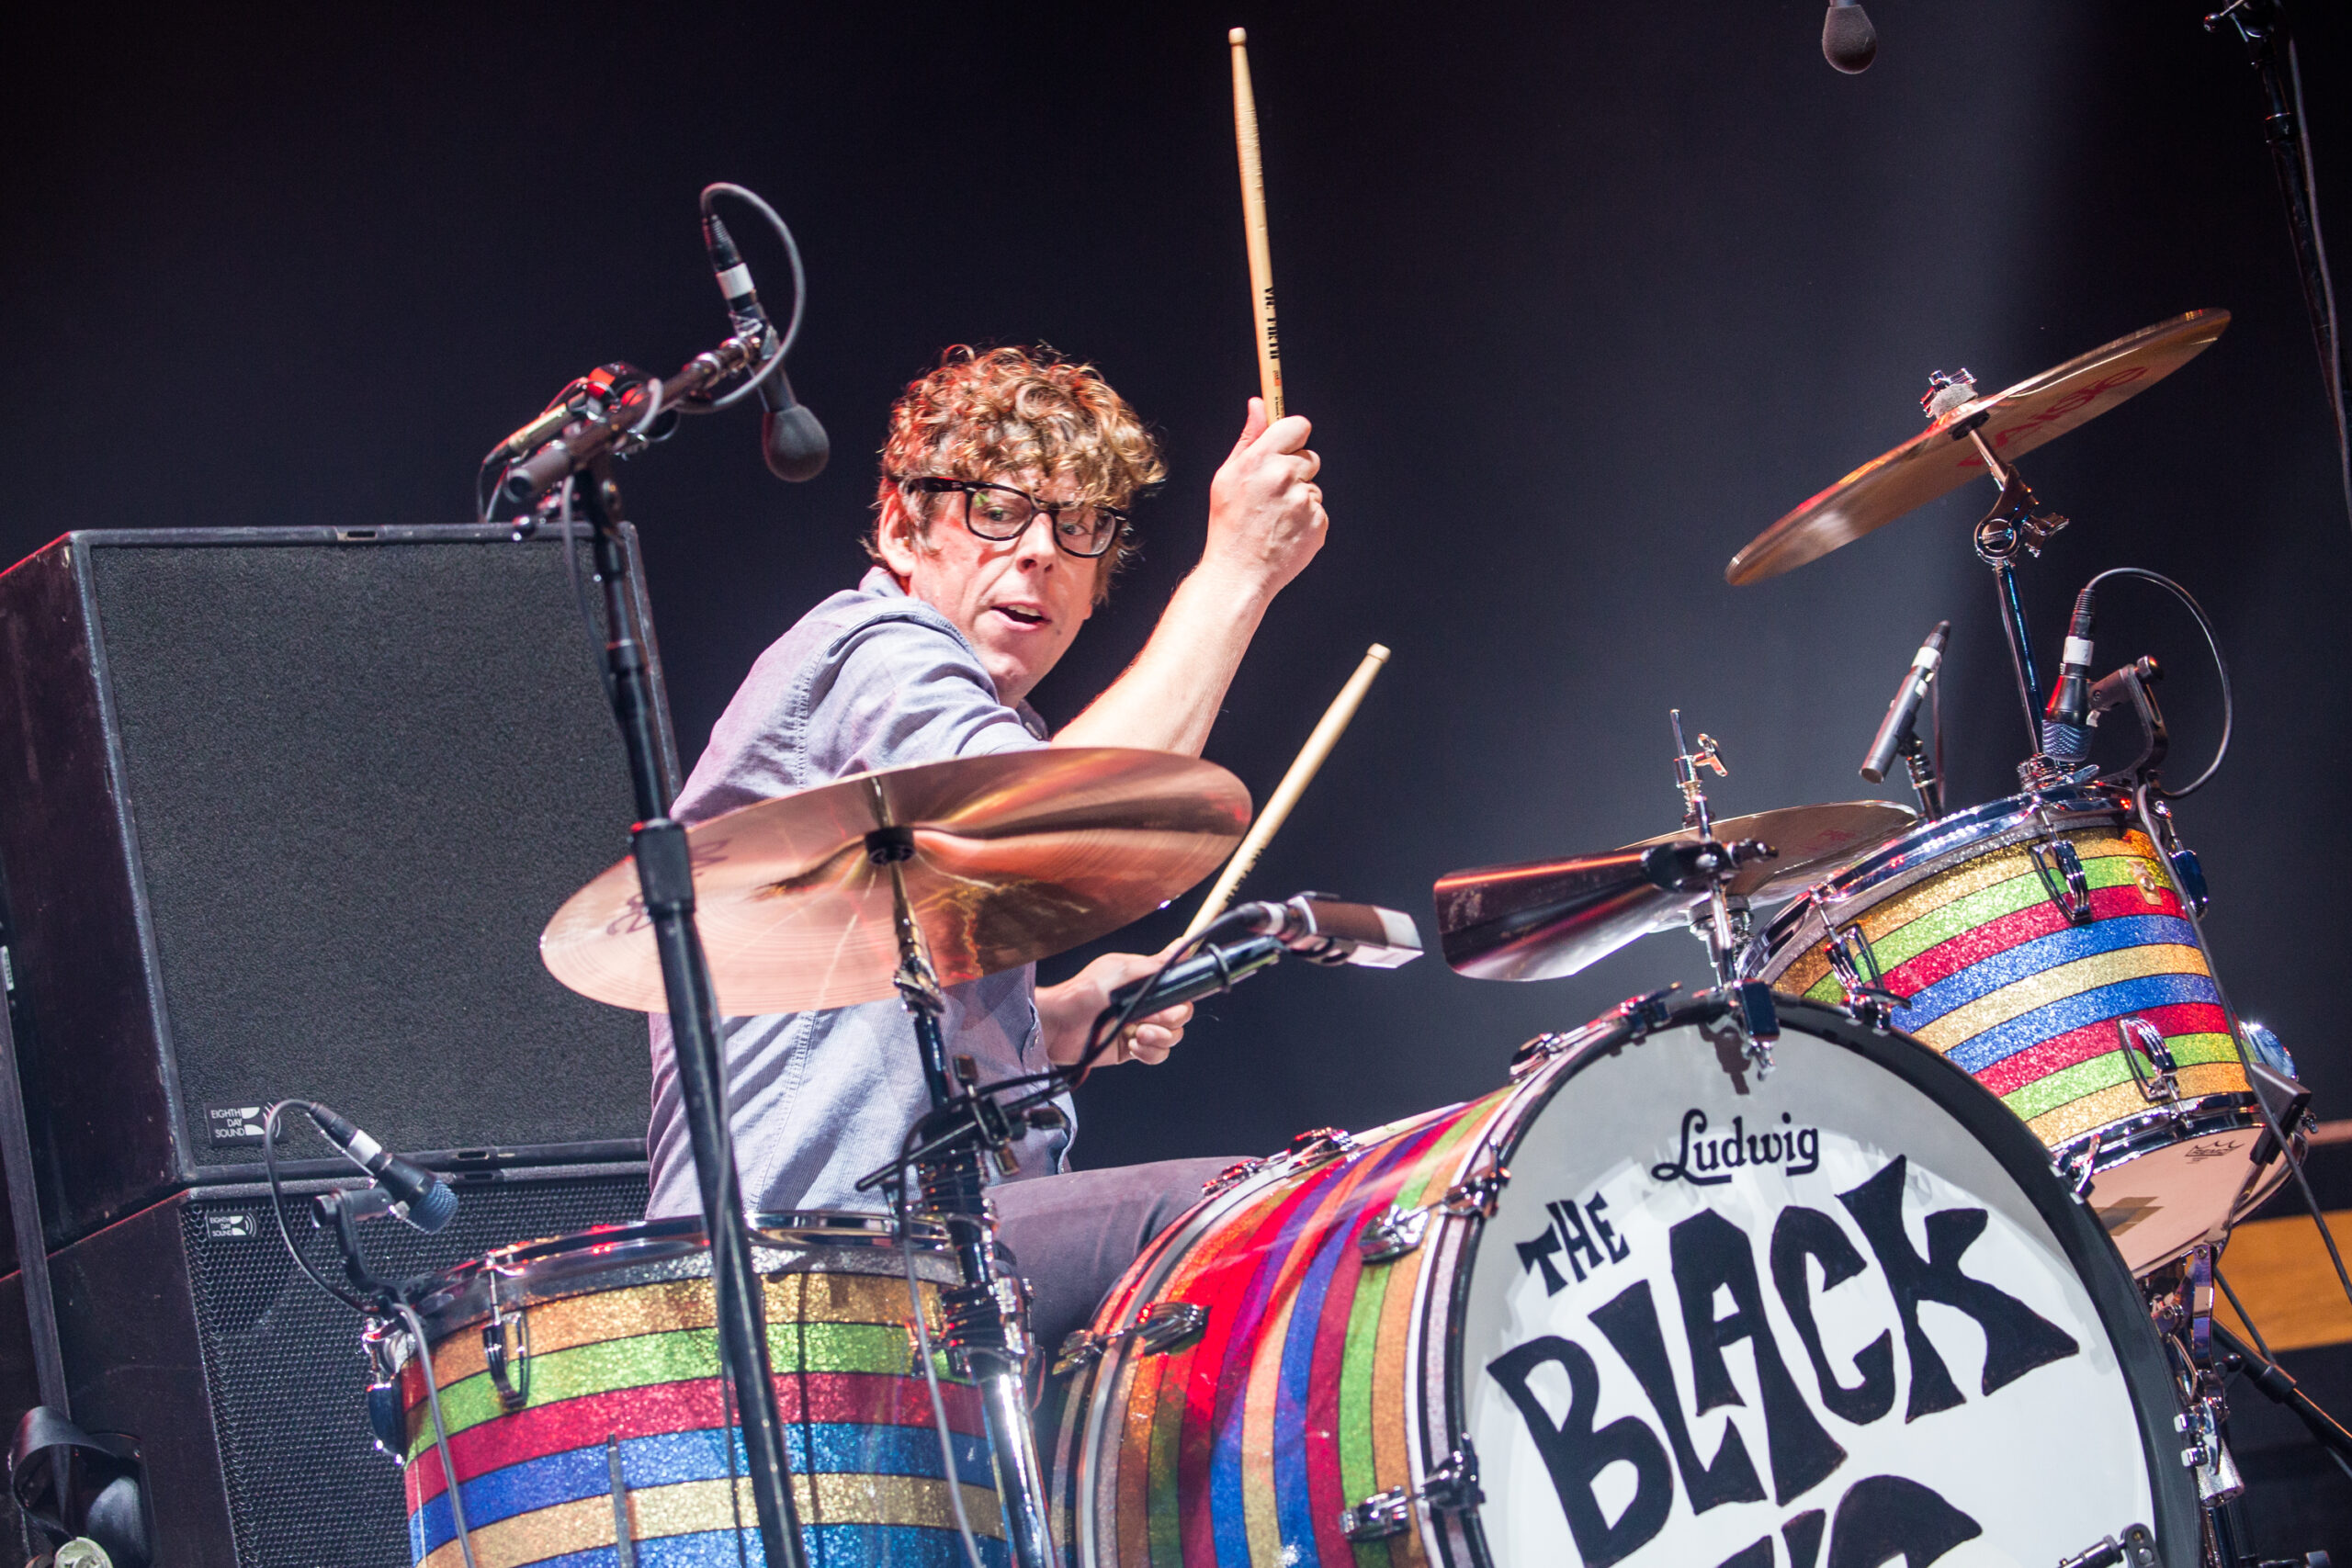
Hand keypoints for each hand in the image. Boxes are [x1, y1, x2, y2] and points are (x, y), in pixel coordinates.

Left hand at [1036, 949, 1195, 1067]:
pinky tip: (1132, 1044)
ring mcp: (1139, 1027)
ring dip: (1160, 1037)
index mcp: (1145, 984)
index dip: (1180, 998)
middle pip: (1180, 1016)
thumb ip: (1156, 964)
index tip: (1172, 1001)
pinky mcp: (1131, 1048)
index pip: (1178, 991)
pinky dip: (1150, 1052)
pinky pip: (1157, 1055)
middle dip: (1170, 1019)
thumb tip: (1182, 945)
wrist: (1059, 1024)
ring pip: (1172, 1037)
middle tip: (1148, 1019)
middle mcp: (1145, 1005)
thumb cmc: (1083, 992)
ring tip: (1138, 1034)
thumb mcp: (1122, 971)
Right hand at [1202, 397, 1325, 600]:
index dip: (1293, 434)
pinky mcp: (1319, 523)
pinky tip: (1285, 531)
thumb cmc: (1229, 525)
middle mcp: (1285, 477)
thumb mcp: (1228, 476)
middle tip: (1272, 492)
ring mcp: (1305, 502)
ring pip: (1312, 486)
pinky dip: (1305, 520)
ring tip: (1275, 517)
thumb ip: (1249, 437)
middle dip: (1295, 469)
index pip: (1298, 425)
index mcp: (1261, 460)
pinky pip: (1318, 511)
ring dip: (1298, 497)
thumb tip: (1258, 404)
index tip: (1288, 443)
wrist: (1239, 573)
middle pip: (1309, 456)